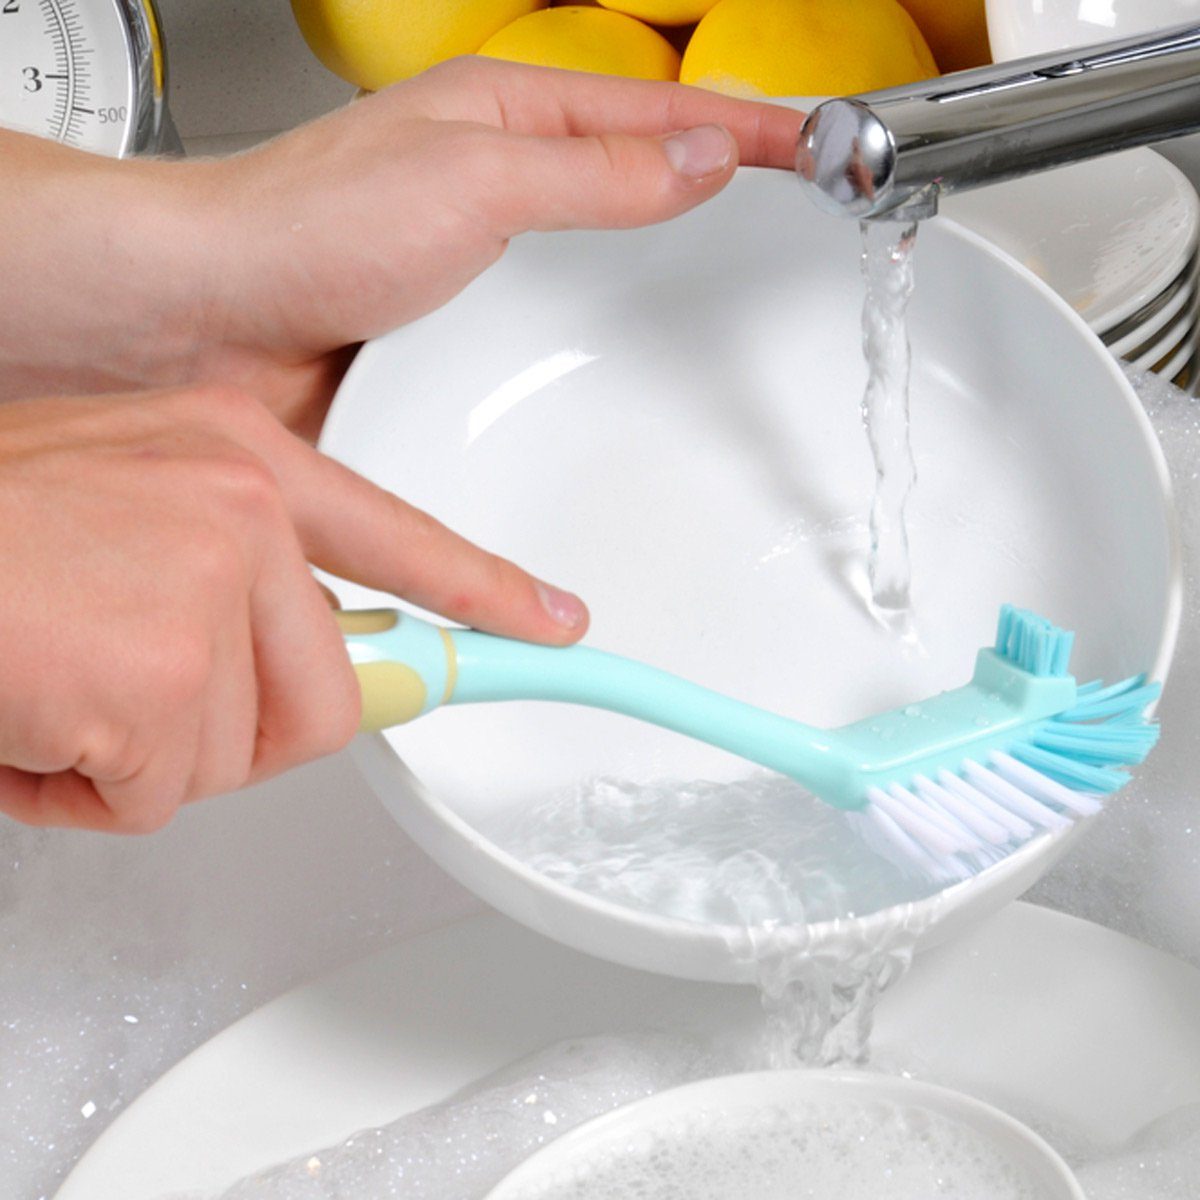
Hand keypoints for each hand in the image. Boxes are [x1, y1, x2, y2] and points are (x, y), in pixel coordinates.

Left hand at [0, 58, 804, 434]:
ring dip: (669, 246)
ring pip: (600, 240)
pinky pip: (556, 311)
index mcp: (506, 114)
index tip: (822, 142)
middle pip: (638, 163)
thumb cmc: (305, 230)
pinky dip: (606, 318)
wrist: (213, 322)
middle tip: (797, 190)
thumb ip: (595, 171)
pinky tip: (628, 337)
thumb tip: (701, 154)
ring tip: (738, 256)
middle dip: (723, 172)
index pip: (660, 109)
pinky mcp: (461, 320)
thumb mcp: (474, 181)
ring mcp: (480, 251)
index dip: (750, 122)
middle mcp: (497, 177)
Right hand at [0, 385, 586, 831]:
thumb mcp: (122, 513)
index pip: (403, 539)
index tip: (558, 629)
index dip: (488, 594)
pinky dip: (81, 788)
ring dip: (140, 753)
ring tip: (55, 681)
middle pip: (327, 694)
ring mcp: (206, 579)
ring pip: (241, 751)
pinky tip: (26, 715)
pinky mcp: (157, 666)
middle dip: (228, 728)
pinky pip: (161, 791)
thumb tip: (315, 654)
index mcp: (235, 459)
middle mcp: (238, 503)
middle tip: (125, 693)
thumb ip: (227, 575)